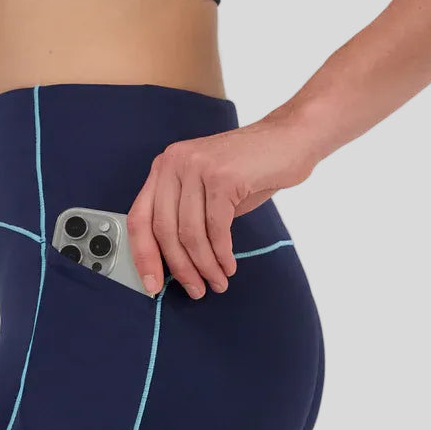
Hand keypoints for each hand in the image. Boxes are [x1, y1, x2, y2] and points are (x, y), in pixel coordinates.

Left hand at [126, 107, 322, 297]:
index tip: (151, 285)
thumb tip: (173, 264)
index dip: (143, 256)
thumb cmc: (249, 170)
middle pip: (164, 230)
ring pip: (191, 233)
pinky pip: (216, 228)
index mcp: (164, 168)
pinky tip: (229, 265)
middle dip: (180, 268)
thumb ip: (184, 217)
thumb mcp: (205, 191)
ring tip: (217, 282)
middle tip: (195, 290)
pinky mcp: (223, 176)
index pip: (140, 218)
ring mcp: (197, 167)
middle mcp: (174, 163)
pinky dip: (222, 254)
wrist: (290, 139)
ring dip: (205, 266)